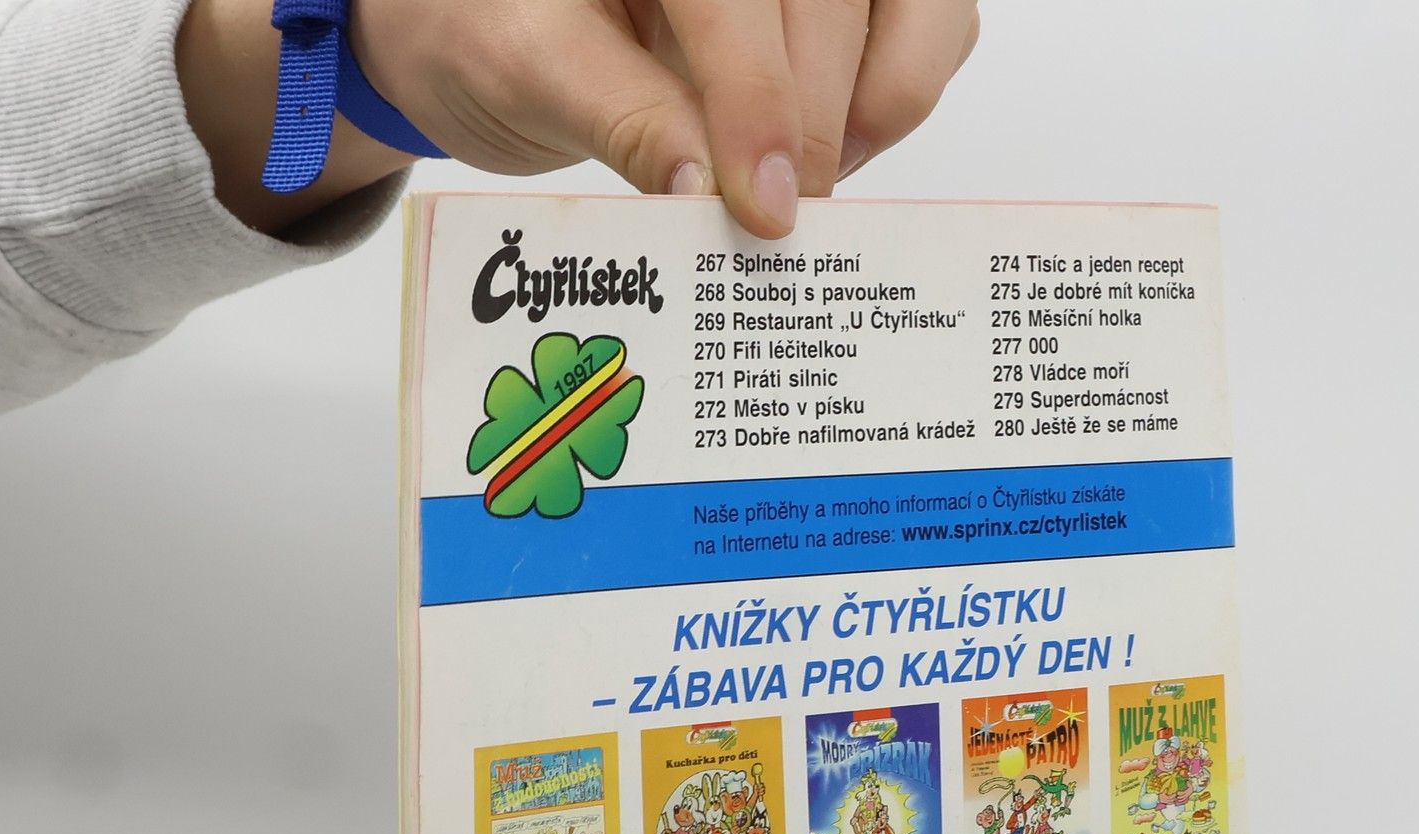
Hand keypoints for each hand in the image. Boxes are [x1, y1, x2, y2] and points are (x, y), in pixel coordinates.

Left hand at [350, 0, 980, 234]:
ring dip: (874, 110)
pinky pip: (931, 26)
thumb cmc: (492, 27)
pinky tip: (828, 151)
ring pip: (916, 8)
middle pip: (832, 2)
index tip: (764, 208)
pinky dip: (897, 100)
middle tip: (777, 225)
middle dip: (812, 125)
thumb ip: (617, 117)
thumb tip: (702, 192)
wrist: (487, 22)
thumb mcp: (525, 67)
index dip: (758, 101)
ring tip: (805, 182)